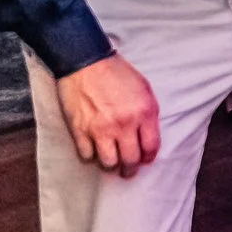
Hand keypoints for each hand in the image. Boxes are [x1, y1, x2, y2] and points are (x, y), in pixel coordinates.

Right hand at [56, 54, 160, 176]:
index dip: (149, 158)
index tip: (145, 160)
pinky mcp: (80, 130)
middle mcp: (124, 124)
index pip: (151, 147)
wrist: (86, 61)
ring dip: (111, 165)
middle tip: (128, 170)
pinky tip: (93, 149)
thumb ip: (148, 114)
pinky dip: (91, 155)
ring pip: (109, 163)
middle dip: (131, 168)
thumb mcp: (144, 89)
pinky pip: (87, 155)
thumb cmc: (117, 73)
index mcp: (144, 113)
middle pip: (131, 160)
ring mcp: (100, 129)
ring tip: (111, 162)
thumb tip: (148, 137)